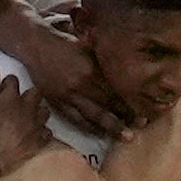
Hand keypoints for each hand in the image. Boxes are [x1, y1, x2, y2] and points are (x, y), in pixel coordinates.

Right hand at [0, 72, 50, 176]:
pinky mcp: (38, 141)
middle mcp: (27, 107)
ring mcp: (35, 124)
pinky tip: (35, 134)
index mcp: (10, 96)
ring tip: (30, 116)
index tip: (4, 87)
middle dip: (29, 94)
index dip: (8, 83)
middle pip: (35, 93)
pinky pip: (46, 133)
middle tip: (21, 100)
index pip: (12, 81)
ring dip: (38, 111)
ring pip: (44, 111)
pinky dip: (42, 132)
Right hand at [13, 21, 129, 141]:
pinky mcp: (56, 102)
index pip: (116, 89)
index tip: (144, 109)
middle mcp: (81, 83)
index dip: (131, 100)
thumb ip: (105, 62)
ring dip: (110, 127)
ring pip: (93, 115)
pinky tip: (99, 133)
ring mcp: (68, 95)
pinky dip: (89, 127)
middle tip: (141, 127)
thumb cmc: (66, 44)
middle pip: (108, 105)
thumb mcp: (89, 48)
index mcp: (92, 68)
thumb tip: (127, 73)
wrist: (35, 46)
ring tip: (124, 137)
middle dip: (126, 117)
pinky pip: (75, 118)